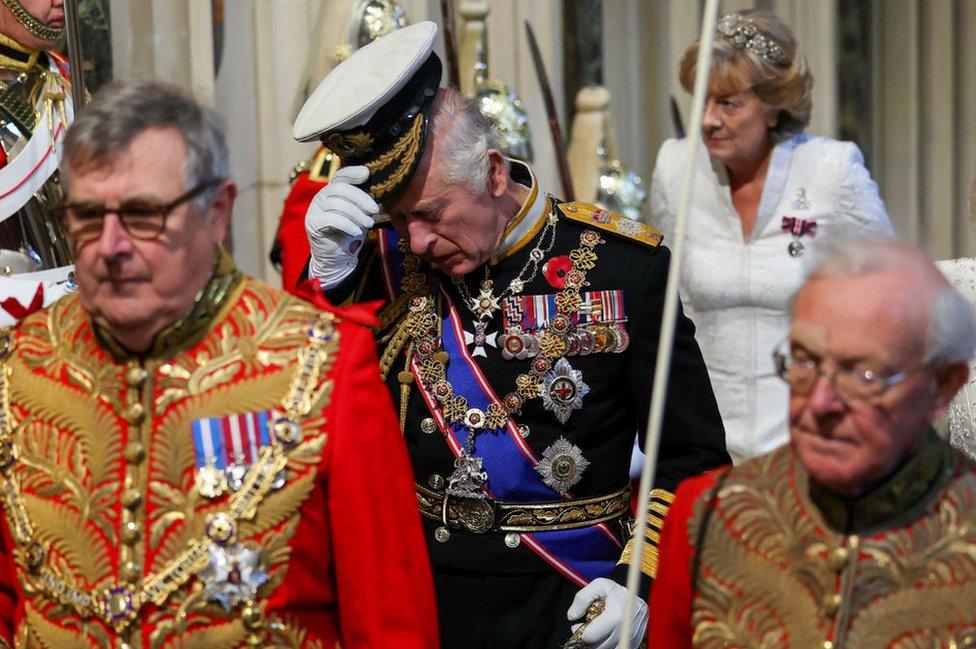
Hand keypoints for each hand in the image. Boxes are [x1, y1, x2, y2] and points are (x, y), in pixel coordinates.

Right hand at [305, 165, 378, 288]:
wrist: (338, 257)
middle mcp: (321, 197)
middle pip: (340, 188)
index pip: (340, 176)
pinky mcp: (313, 224)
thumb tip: (378, 190)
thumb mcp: (359, 214)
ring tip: (369, 223)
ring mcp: (314, 210)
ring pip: (337, 204)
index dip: (352, 172)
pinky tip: (356, 231)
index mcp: (332, 191)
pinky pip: (331, 219)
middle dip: (361, 198)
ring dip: (357, 214)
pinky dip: (347, 224)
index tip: (367, 174)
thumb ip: (363, 201)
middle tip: (375, 210)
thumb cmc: (350, 233)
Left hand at [566, 578, 647, 648]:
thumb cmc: (618, 590)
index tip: (578, 625)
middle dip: (588, 639)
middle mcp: (624, 631)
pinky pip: (617, 647)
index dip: (580, 632)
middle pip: (598, 647)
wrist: (641, 593)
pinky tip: (606, 634)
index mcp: (616, 616)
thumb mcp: (600, 585)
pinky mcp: (635, 642)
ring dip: (598, 642)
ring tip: (596, 630)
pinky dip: (608, 643)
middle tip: (586, 628)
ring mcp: (631, 639)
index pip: (590, 637)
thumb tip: (572, 616)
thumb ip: (582, 598)